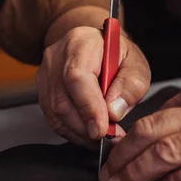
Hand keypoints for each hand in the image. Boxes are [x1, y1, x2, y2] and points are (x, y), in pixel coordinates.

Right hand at [36, 25, 150, 145]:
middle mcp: (56, 57)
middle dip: (86, 126)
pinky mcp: (43, 90)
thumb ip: (130, 86)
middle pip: (62, 99)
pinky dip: (72, 131)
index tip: (103, 128)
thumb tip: (114, 111)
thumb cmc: (118, 54)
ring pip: (55, 112)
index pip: (77, 77)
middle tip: (110, 137)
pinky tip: (89, 134)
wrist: (98, 47)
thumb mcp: (136, 65)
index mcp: (81, 43)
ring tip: (103, 138)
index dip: (88, 107)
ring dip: (79, 132)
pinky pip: (53, 117)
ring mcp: (45, 74)